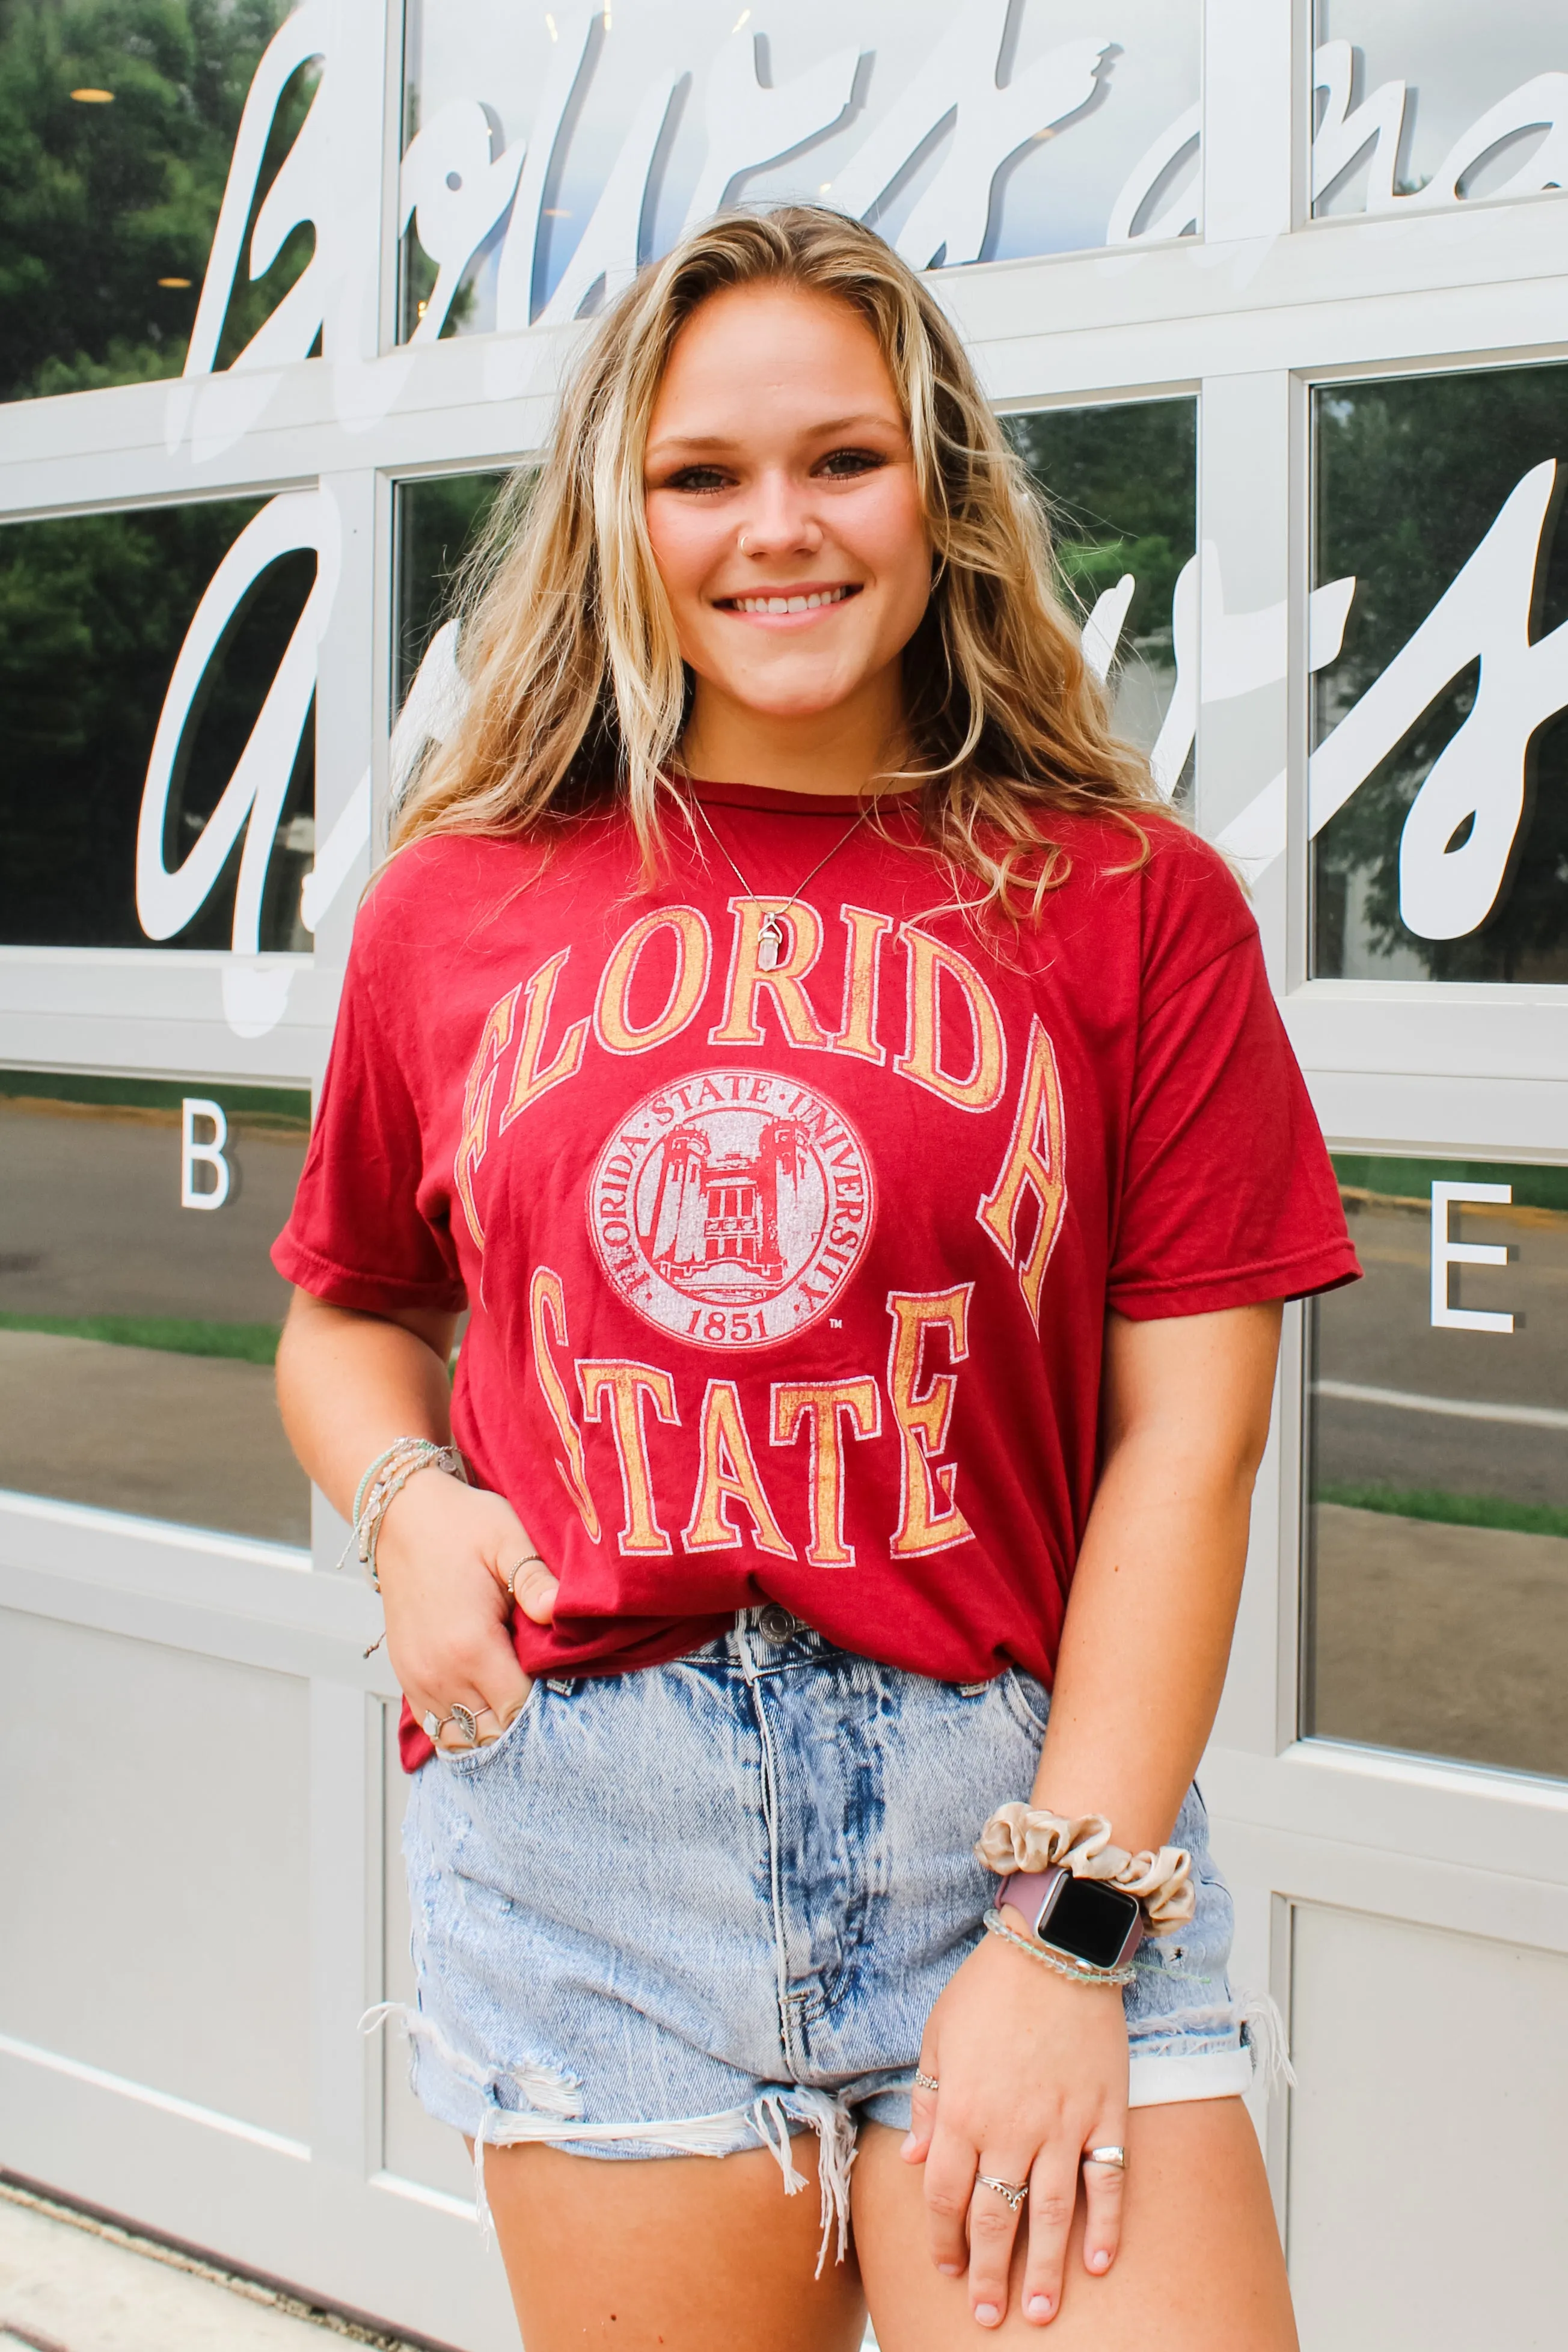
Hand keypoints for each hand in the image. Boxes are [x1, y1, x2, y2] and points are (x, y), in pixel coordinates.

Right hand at [375, 1472, 558, 1749]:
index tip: (562, 1683)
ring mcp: (418, 1677)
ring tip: (516, 1694)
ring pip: (463, 1738)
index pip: (517, 1709)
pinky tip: (486, 1697)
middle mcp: (440, 1672)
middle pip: (493, 1732)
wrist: (402, 1515)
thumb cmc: (458, 1524)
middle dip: (523, 1720)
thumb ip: (535, 1578)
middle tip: (546, 1690)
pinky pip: (437, 1725)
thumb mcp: (507, 1539)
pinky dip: (464, 1722)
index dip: (546, 1705)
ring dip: (493, 1725)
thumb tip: (560, 1608)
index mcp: (470, 1645)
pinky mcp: (406, 1674)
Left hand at [903, 1925, 1128, 2328]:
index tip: (948, 2268)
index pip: (946, 2196)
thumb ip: (930, 2101)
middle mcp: (1011, 2127)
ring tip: (1042, 2311)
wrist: (1055, 1947)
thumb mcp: (938, 2035)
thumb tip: (919, 2159)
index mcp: (963, 2110)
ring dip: (1047, 2268)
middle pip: (997, 2218)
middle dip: (990, 2273)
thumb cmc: (990, 1987)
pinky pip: (1107, 2180)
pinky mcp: (1105, 2113)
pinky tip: (1100, 2262)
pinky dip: (1107, 2224)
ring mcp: (1063, 2124)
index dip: (944, 2238)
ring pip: (1053, 2214)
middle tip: (990, 2316)